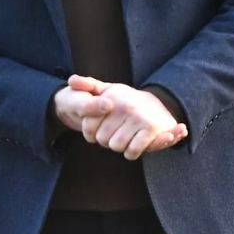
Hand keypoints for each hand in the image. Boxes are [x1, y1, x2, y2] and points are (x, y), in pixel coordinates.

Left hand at [61, 75, 187, 158]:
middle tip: (119, 132)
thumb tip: (72, 80)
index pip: (88, 126)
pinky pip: (132, 151)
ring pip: (116, 146)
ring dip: (121, 147)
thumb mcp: (108, 90)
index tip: (100, 130)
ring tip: (128, 137)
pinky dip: (132, 152)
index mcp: (110, 96)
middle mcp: (124, 105)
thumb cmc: (128, 101)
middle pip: (102, 140)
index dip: (92, 134)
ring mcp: (139, 116)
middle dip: (108, 140)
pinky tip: (135, 145)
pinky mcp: (151, 128)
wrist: (162, 105)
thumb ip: (88, 85)